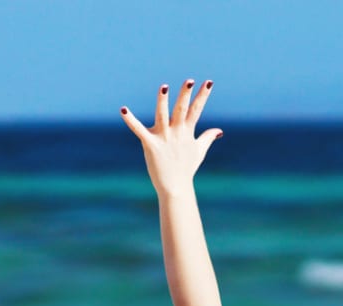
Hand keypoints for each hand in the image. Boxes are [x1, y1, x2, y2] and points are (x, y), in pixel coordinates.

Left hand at [120, 79, 221, 194]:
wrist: (175, 187)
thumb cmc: (186, 169)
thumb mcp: (199, 151)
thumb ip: (207, 137)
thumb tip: (219, 131)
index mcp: (187, 131)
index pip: (196, 109)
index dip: (202, 96)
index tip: (208, 82)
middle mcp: (176, 132)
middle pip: (181, 109)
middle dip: (185, 95)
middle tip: (189, 80)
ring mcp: (163, 138)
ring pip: (162, 115)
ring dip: (163, 101)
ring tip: (164, 87)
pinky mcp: (150, 144)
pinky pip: (138, 130)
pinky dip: (130, 120)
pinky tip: (123, 109)